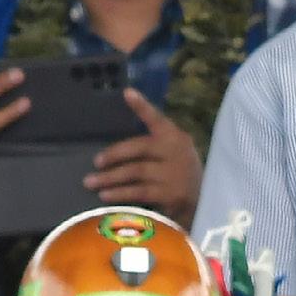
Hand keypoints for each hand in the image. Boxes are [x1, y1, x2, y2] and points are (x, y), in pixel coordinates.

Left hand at [84, 89, 201, 226]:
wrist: (204, 202)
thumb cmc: (180, 174)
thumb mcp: (174, 153)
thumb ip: (153, 145)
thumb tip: (114, 151)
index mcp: (175, 137)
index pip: (157, 118)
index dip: (142, 106)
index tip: (127, 93)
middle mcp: (176, 151)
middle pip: (139, 148)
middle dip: (115, 154)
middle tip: (96, 162)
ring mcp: (174, 173)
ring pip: (135, 171)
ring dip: (111, 177)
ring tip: (92, 182)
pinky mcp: (171, 194)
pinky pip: (139, 192)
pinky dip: (120, 194)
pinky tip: (106, 195)